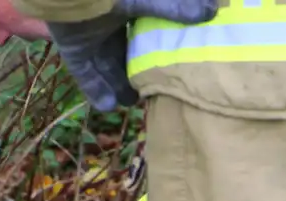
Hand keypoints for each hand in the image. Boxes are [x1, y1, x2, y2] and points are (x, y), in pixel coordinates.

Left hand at [47, 0, 218, 110]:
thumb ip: (174, 6)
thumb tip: (213, 10)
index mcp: (127, 6)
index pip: (145, 31)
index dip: (158, 47)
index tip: (173, 65)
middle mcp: (109, 22)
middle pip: (125, 52)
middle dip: (136, 72)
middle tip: (152, 90)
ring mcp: (89, 36)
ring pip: (106, 67)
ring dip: (118, 86)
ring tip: (133, 103)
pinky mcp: (72, 49)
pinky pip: (84, 74)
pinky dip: (95, 90)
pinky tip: (108, 106)